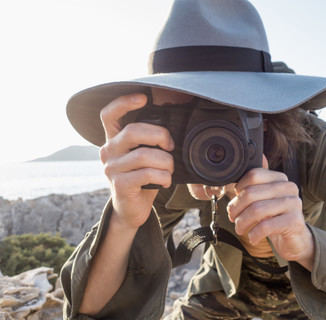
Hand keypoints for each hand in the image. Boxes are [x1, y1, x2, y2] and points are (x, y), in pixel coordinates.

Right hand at [99, 93, 174, 229]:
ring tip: (169, 169)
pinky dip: (164, 177)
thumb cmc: (142, 179)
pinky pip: (148, 174)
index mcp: (114, 140)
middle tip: (170, 146)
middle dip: (160, 135)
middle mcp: (108, 151)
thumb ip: (149, 142)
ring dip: (166, 162)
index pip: (109, 114)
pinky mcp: (120, 185)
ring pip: (145, 155)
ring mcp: (112, 169)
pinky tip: (165, 181)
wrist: (131, 210)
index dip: (124, 102)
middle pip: (133, 131)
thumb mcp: (144, 157)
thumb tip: (170, 131)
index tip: (143, 98)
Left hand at [227, 155, 313, 269]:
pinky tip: (253, 238)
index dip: (239, 189)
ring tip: (240, 229)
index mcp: (279, 178)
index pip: (253, 175)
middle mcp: (288, 187)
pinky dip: (254, 234)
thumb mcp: (263, 200)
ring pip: (256, 210)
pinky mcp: (294, 221)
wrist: (295, 239)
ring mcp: (293, 203)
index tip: (235, 202)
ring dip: (242, 222)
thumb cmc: (274, 218)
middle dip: (236, 208)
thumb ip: (251, 187)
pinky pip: (265, 226)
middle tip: (232, 218)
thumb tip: (230, 177)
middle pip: (251, 193)